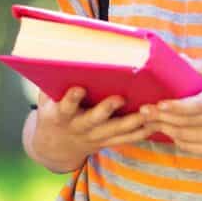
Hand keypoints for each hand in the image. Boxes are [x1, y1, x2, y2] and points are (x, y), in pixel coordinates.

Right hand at [27, 88, 151, 171]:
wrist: (56, 145)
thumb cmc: (54, 111)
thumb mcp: (47, 99)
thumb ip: (53, 83)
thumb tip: (59, 55)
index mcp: (61, 116)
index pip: (65, 107)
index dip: (71, 99)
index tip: (78, 89)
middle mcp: (79, 127)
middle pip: (93, 120)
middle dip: (106, 109)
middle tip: (120, 98)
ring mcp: (94, 137)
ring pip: (115, 131)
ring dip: (131, 122)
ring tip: (147, 112)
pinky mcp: (107, 142)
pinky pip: (125, 139)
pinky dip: (140, 133)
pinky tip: (154, 124)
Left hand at [146, 62, 201, 156]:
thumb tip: (178, 58)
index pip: (197, 106)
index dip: (175, 106)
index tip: (158, 103)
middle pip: (186, 122)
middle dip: (161, 117)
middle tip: (143, 110)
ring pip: (184, 136)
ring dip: (164, 128)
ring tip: (149, 119)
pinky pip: (189, 147)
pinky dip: (174, 138)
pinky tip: (166, 129)